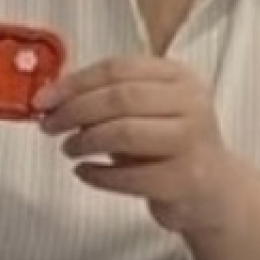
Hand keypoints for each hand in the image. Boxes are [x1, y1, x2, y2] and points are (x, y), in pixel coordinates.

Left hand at [35, 55, 251, 234]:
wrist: (214, 191)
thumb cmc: (170, 145)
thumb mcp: (148, 110)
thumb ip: (109, 98)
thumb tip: (53, 98)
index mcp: (179, 77)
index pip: (118, 68)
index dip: (75, 82)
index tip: (44, 98)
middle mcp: (192, 104)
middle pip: (120, 98)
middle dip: (74, 110)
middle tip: (49, 125)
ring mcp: (192, 142)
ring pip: (124, 133)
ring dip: (85, 141)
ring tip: (68, 149)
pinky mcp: (185, 180)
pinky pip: (129, 176)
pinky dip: (97, 174)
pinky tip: (84, 172)